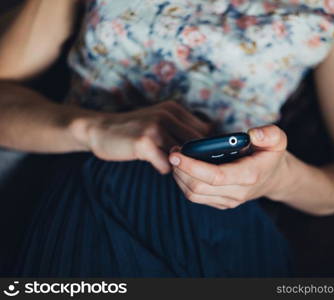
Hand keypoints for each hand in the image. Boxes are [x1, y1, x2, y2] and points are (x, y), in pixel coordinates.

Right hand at [71, 101, 210, 173]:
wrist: (99, 130)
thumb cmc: (134, 130)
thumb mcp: (159, 121)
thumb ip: (180, 130)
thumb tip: (207, 148)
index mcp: (174, 109)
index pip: (205, 130)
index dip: (205, 147)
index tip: (201, 157)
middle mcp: (167, 115)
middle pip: (197, 144)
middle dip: (194, 158)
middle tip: (186, 166)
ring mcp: (155, 127)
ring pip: (183, 156)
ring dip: (178, 164)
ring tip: (167, 161)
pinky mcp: (144, 142)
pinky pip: (166, 165)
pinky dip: (162, 169)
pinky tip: (153, 163)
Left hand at [169, 125, 288, 208]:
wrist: (273, 177)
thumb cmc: (270, 155)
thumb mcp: (278, 140)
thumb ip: (269, 134)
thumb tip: (252, 133)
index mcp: (249, 175)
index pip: (216, 176)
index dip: (193, 166)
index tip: (176, 153)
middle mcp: (238, 192)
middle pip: (198, 187)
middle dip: (180, 170)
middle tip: (174, 152)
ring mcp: (228, 200)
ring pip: (193, 194)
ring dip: (179, 177)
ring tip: (176, 158)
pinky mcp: (220, 203)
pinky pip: (196, 197)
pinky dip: (184, 183)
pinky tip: (183, 168)